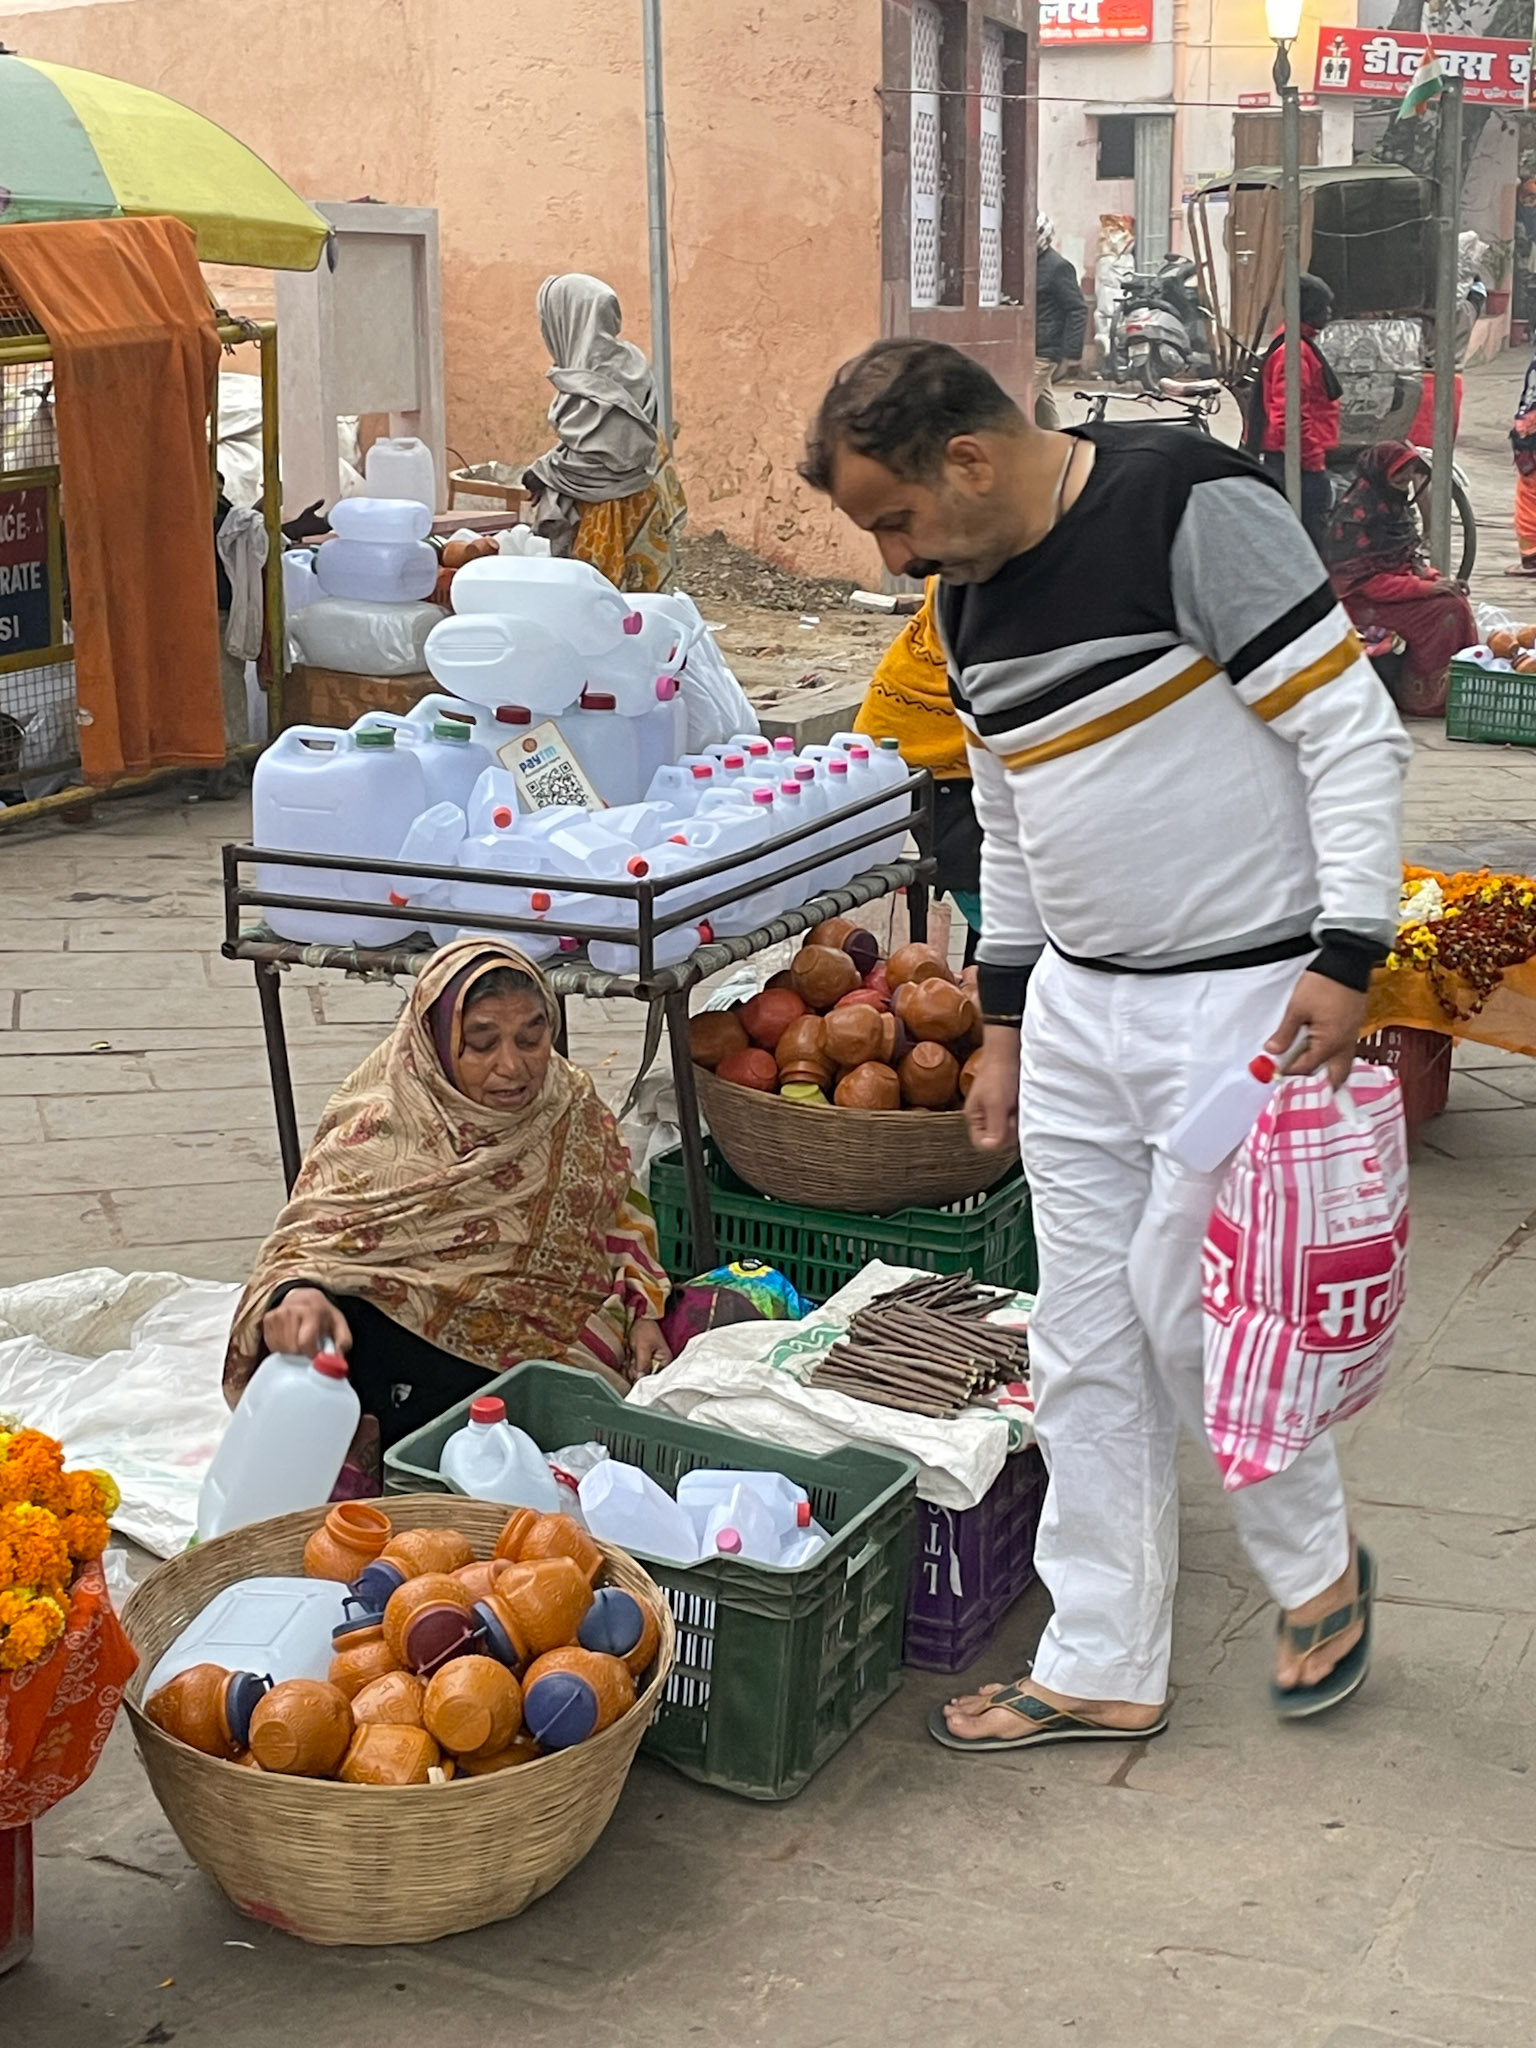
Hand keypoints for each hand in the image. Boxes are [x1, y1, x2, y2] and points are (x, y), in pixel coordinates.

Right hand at [261, 1287, 351, 1358]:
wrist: (305, 1297)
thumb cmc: (323, 1316)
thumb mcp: (339, 1326)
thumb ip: (343, 1343)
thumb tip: (338, 1362)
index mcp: (313, 1311)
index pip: (305, 1342)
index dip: (311, 1354)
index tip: (316, 1356)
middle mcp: (292, 1310)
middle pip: (292, 1348)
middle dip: (302, 1353)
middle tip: (308, 1347)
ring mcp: (278, 1314)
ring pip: (281, 1348)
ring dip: (291, 1350)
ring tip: (299, 1341)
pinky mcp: (268, 1319)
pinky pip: (272, 1344)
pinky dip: (281, 1347)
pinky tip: (289, 1339)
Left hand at [626, 1317, 672, 1381]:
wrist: (638, 1318)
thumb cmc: (645, 1330)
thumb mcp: (643, 1347)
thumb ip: (643, 1364)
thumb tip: (640, 1379)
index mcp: (664, 1361)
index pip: (655, 1377)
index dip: (645, 1378)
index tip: (636, 1374)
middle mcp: (658, 1364)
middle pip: (645, 1377)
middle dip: (635, 1371)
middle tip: (632, 1361)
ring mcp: (648, 1362)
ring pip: (637, 1374)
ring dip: (630, 1368)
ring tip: (630, 1356)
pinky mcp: (640, 1361)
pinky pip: (633, 1369)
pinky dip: (628, 1365)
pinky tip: (627, 1358)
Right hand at [964, 1030, 1020, 1151]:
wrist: (1011, 1048)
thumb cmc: (999, 1073)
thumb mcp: (995, 1102)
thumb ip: (995, 1127)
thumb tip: (992, 1147)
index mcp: (975, 1116)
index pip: (983, 1143)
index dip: (997, 1140)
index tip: (1007, 1127)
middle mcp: (986, 1116)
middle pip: (999, 1138)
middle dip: (1010, 1129)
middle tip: (1015, 1113)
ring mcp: (1000, 1110)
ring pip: (1011, 1129)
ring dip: (1020, 1120)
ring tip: (1021, 1104)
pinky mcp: (1012, 1104)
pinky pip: (1020, 1118)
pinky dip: (1025, 1113)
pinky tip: (1026, 1102)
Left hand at [1265, 971, 1368, 1089]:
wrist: (1346, 962)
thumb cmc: (1323, 984)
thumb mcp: (1297, 1009)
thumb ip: (1285, 1034)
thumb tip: (1272, 1051)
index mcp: (1330, 1044)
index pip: (1307, 1069)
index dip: (1290, 1073)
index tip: (1276, 1073)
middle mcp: (1344, 1045)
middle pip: (1335, 1077)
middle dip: (1319, 1085)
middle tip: (1301, 1084)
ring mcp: (1352, 1037)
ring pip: (1342, 1065)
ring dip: (1326, 1071)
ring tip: (1308, 1070)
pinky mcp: (1354, 1028)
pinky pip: (1345, 1052)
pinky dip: (1332, 1058)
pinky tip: (1318, 1052)